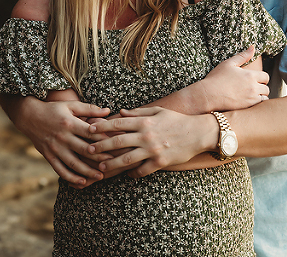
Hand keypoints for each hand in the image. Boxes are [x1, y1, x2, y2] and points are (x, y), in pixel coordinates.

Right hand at [10, 97, 111, 185]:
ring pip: (73, 163)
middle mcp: (62, 137)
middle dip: (99, 158)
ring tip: (100, 177)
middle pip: (83, 150)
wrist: (29, 117)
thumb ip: (89, 109)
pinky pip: (60, 170)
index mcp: (69, 123)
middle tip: (113, 163)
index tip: (115, 145)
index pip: (89, 133)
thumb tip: (108, 111)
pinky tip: (81, 182)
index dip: (102, 140)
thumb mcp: (71, 105)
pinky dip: (70, 177)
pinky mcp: (48, 156)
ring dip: (87, 171)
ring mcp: (55, 148)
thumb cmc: (54, 109)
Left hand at [87, 107, 217, 177]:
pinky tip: (127, 175)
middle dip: (101, 146)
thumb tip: (121, 112)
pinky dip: (133, 173)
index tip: (89, 129)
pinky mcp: (160, 162)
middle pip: (118, 141)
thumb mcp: (158, 111)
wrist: (198, 132)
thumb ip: (138, 113)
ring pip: (126, 158)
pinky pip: (142, 170)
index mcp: (144, 121)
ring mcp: (153, 150)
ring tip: (100, 167)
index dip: (102, 126)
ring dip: (111, 163)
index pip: (118, 123)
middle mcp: (146, 135)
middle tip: (88, 150)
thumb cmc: (177, 120)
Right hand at [196, 46, 268, 110]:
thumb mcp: (229, 63)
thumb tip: (253, 47)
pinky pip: (259, 106)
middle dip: (262, 87)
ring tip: (251, 95)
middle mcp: (253, 87)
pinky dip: (256, 104)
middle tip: (252, 87)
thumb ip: (243, 56)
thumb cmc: (217, 78)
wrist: (208, 95)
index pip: (266, 76)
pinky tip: (248, 102)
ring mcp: (251, 98)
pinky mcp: (247, 108)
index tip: (255, 79)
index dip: (261, 77)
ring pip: (264, 98)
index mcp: (250, 75)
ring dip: (260, 96)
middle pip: (266, 88)